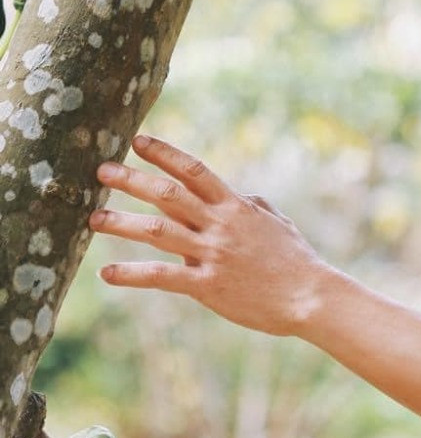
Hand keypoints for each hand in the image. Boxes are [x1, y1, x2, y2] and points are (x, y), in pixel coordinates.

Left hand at [91, 133, 338, 337]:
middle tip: (101, 171)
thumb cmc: (295, 259)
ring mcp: (212, 254)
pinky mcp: (207, 285)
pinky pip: (162, 277)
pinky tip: (107, 273)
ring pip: (159, 233)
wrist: (310, 296)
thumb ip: (250, 204)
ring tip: (93, 218)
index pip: (194, 171)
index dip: (164, 154)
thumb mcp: (275, 221)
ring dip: (122, 223)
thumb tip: (237, 193)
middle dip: (133, 181)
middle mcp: (220, 225)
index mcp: (236, 206)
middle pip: (169, 195)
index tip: (138, 142)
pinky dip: (132, 275)